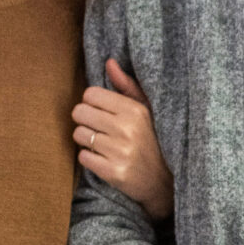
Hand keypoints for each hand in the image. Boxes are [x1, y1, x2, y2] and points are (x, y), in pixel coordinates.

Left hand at [73, 59, 173, 220]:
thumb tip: (109, 62)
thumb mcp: (147, 110)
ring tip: (102, 143)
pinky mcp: (112, 172)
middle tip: (98, 127)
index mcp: (134, 110)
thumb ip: (127, 86)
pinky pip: (82, 157)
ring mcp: (119, 152)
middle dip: (85, 120)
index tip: (101, 111)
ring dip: (86, 139)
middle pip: (80, 113)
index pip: (90, 94)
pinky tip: (103, 158)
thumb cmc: (153, 140)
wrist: (164, 182)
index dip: (92, 102)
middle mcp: (126, 129)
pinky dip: (89, 158)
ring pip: (79, 135)